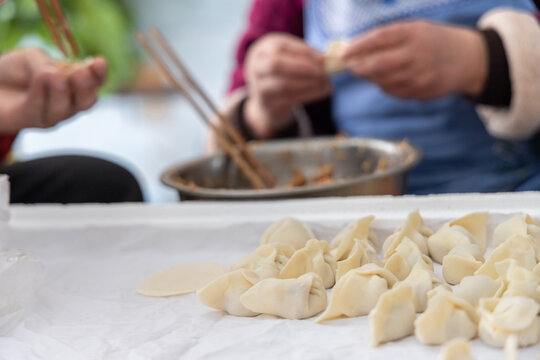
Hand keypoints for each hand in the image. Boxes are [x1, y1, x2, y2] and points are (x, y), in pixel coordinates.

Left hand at [0, 48, 106, 133]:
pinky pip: (40, 109)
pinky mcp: (33, 120)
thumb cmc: (16, 70)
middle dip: (86, 87)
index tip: (98, 62)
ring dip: (61, 91)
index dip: (100, 74)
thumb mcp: (32, 57)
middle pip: (87, 101)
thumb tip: (56, 75)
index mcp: (76, 84)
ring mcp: (54, 114)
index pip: (95, 82)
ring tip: (53, 74)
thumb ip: (46, 64)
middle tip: (82, 72)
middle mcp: (70, 102)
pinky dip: (41, 93)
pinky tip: (41, 77)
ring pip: (65, 108)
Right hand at [244, 34, 330, 138]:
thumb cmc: (284, 74)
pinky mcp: (267, 104)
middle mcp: (256, 67)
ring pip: (284, 85)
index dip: (303, 51)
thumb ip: (306, 56)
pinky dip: (310, 95)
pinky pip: (290, 99)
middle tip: (324, 72)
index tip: (324, 57)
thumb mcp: (290, 59)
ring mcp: (258, 87)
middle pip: (276, 64)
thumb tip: (329, 58)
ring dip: (309, 84)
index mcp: (262, 49)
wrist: (268, 103)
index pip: (280, 46)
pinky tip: (324, 91)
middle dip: (303, 67)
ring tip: (327, 82)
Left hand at [341, 21, 487, 99]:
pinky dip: (385, 86)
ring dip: (372, 78)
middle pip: (379, 64)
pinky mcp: (422, 91)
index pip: (380, 38)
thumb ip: (388, 39)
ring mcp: (420, 75)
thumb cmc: (434, 41)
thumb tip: (354, 50)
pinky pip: (394, 91)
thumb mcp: (415, 30)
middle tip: (352, 67)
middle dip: (360, 67)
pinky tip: (388, 79)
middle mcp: (417, 53)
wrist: (469, 59)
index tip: (343, 54)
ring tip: (371, 71)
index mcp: (414, 32)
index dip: (358, 47)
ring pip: (383, 81)